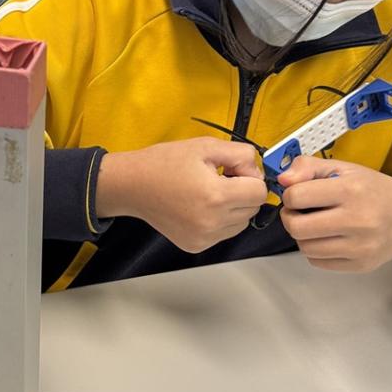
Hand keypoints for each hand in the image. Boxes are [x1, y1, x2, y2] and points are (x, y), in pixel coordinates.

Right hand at [96, 138, 268, 253]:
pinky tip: (200, 206)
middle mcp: (212, 222)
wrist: (132, 185)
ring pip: (241, 223)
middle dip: (242, 191)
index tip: (232, 170)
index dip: (249, 176)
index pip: (259, 192)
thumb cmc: (163, 164)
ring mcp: (203, 237)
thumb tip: (257, 170)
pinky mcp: (196, 245)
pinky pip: (224, 233)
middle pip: (253, 208)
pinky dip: (220, 220)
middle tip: (219, 178)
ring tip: (208, 192)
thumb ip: (241, 154)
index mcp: (216, 196)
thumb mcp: (205, 146)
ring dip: (233, 207)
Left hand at [278, 157, 391, 271]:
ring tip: (315, 224)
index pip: (296, 197)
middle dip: (290, 217)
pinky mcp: (361, 265)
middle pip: (296, 227)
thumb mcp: (344, 168)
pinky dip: (315, 250)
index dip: (290, 195)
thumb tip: (282, 180)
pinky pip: (317, 262)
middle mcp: (357, 220)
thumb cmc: (373, 190)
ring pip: (305, 247)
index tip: (299, 194)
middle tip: (300, 211)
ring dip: (302, 235)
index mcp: (351, 190)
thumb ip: (309, 167)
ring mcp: (360, 246)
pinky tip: (327, 238)